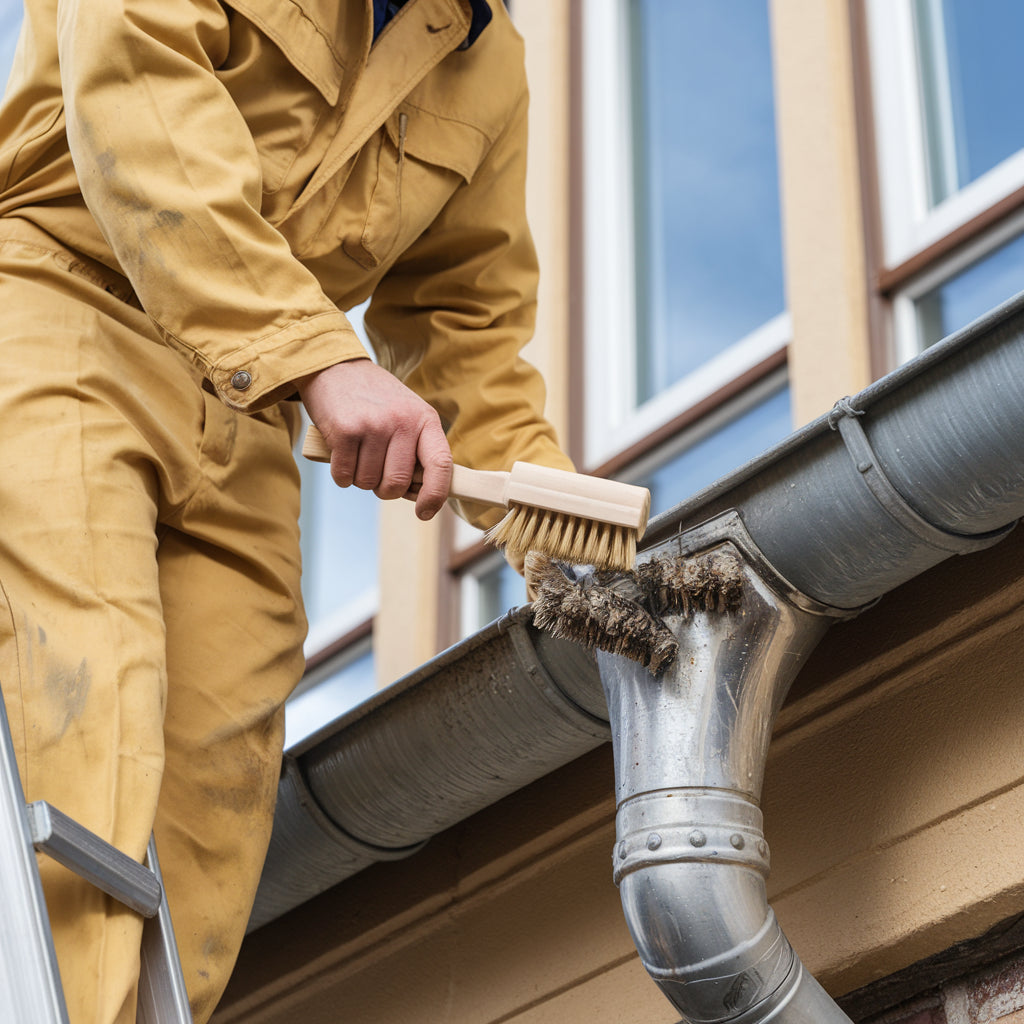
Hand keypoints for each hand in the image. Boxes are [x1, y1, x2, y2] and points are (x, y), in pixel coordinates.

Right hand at [297, 359, 452, 519]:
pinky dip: (341, 475)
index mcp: (425, 419)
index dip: (435, 495)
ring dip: (360, 479)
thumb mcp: (407, 414)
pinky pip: (344, 476)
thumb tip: (420, 495)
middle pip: (397, 484)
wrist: (335, 367)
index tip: (424, 512)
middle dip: (384, 489)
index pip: (441, 465)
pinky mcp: (345, 431)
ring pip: (368, 483)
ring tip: (358, 454)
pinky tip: (342, 454)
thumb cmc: (375, 401)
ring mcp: (373, 425)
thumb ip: (417, 450)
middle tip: (376, 471)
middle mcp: (402, 421)